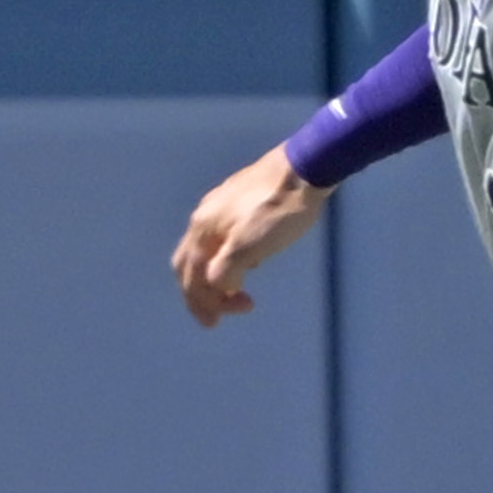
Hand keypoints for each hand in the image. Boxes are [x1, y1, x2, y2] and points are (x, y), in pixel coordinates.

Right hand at [172, 147, 326, 325]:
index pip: (191, 277)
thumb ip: (225, 270)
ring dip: (214, 275)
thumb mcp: (250, 247)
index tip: (216, 323)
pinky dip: (227, 258)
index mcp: (203, 229)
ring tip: (234, 291)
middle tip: (213, 315)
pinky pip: (222, 236)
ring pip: (205, 248)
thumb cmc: (278, 211)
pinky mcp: (240, 199)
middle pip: (189, 263)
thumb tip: (218, 285)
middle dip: (198, 292)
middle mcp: (205, 216)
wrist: (304, 169)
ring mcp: (221, 205)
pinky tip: (250, 262)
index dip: (201, 304)